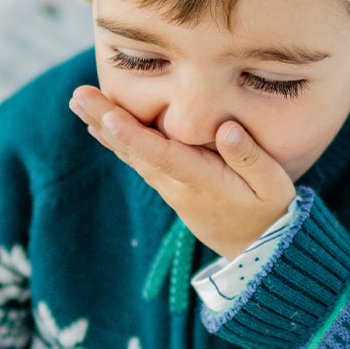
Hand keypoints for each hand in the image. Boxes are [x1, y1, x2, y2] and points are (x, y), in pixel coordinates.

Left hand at [70, 85, 295, 258]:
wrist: (259, 251)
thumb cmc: (270, 212)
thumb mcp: (272, 185)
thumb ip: (250, 158)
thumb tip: (227, 130)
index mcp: (202, 180)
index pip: (162, 155)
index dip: (134, 135)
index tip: (107, 116)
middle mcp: (178, 185)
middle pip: (135, 151)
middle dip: (105, 123)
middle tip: (77, 97)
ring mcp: (171, 188)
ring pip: (133, 156)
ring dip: (104, 129)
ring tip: (80, 104)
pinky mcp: (171, 188)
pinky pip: (140, 161)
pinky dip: (119, 141)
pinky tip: (103, 126)